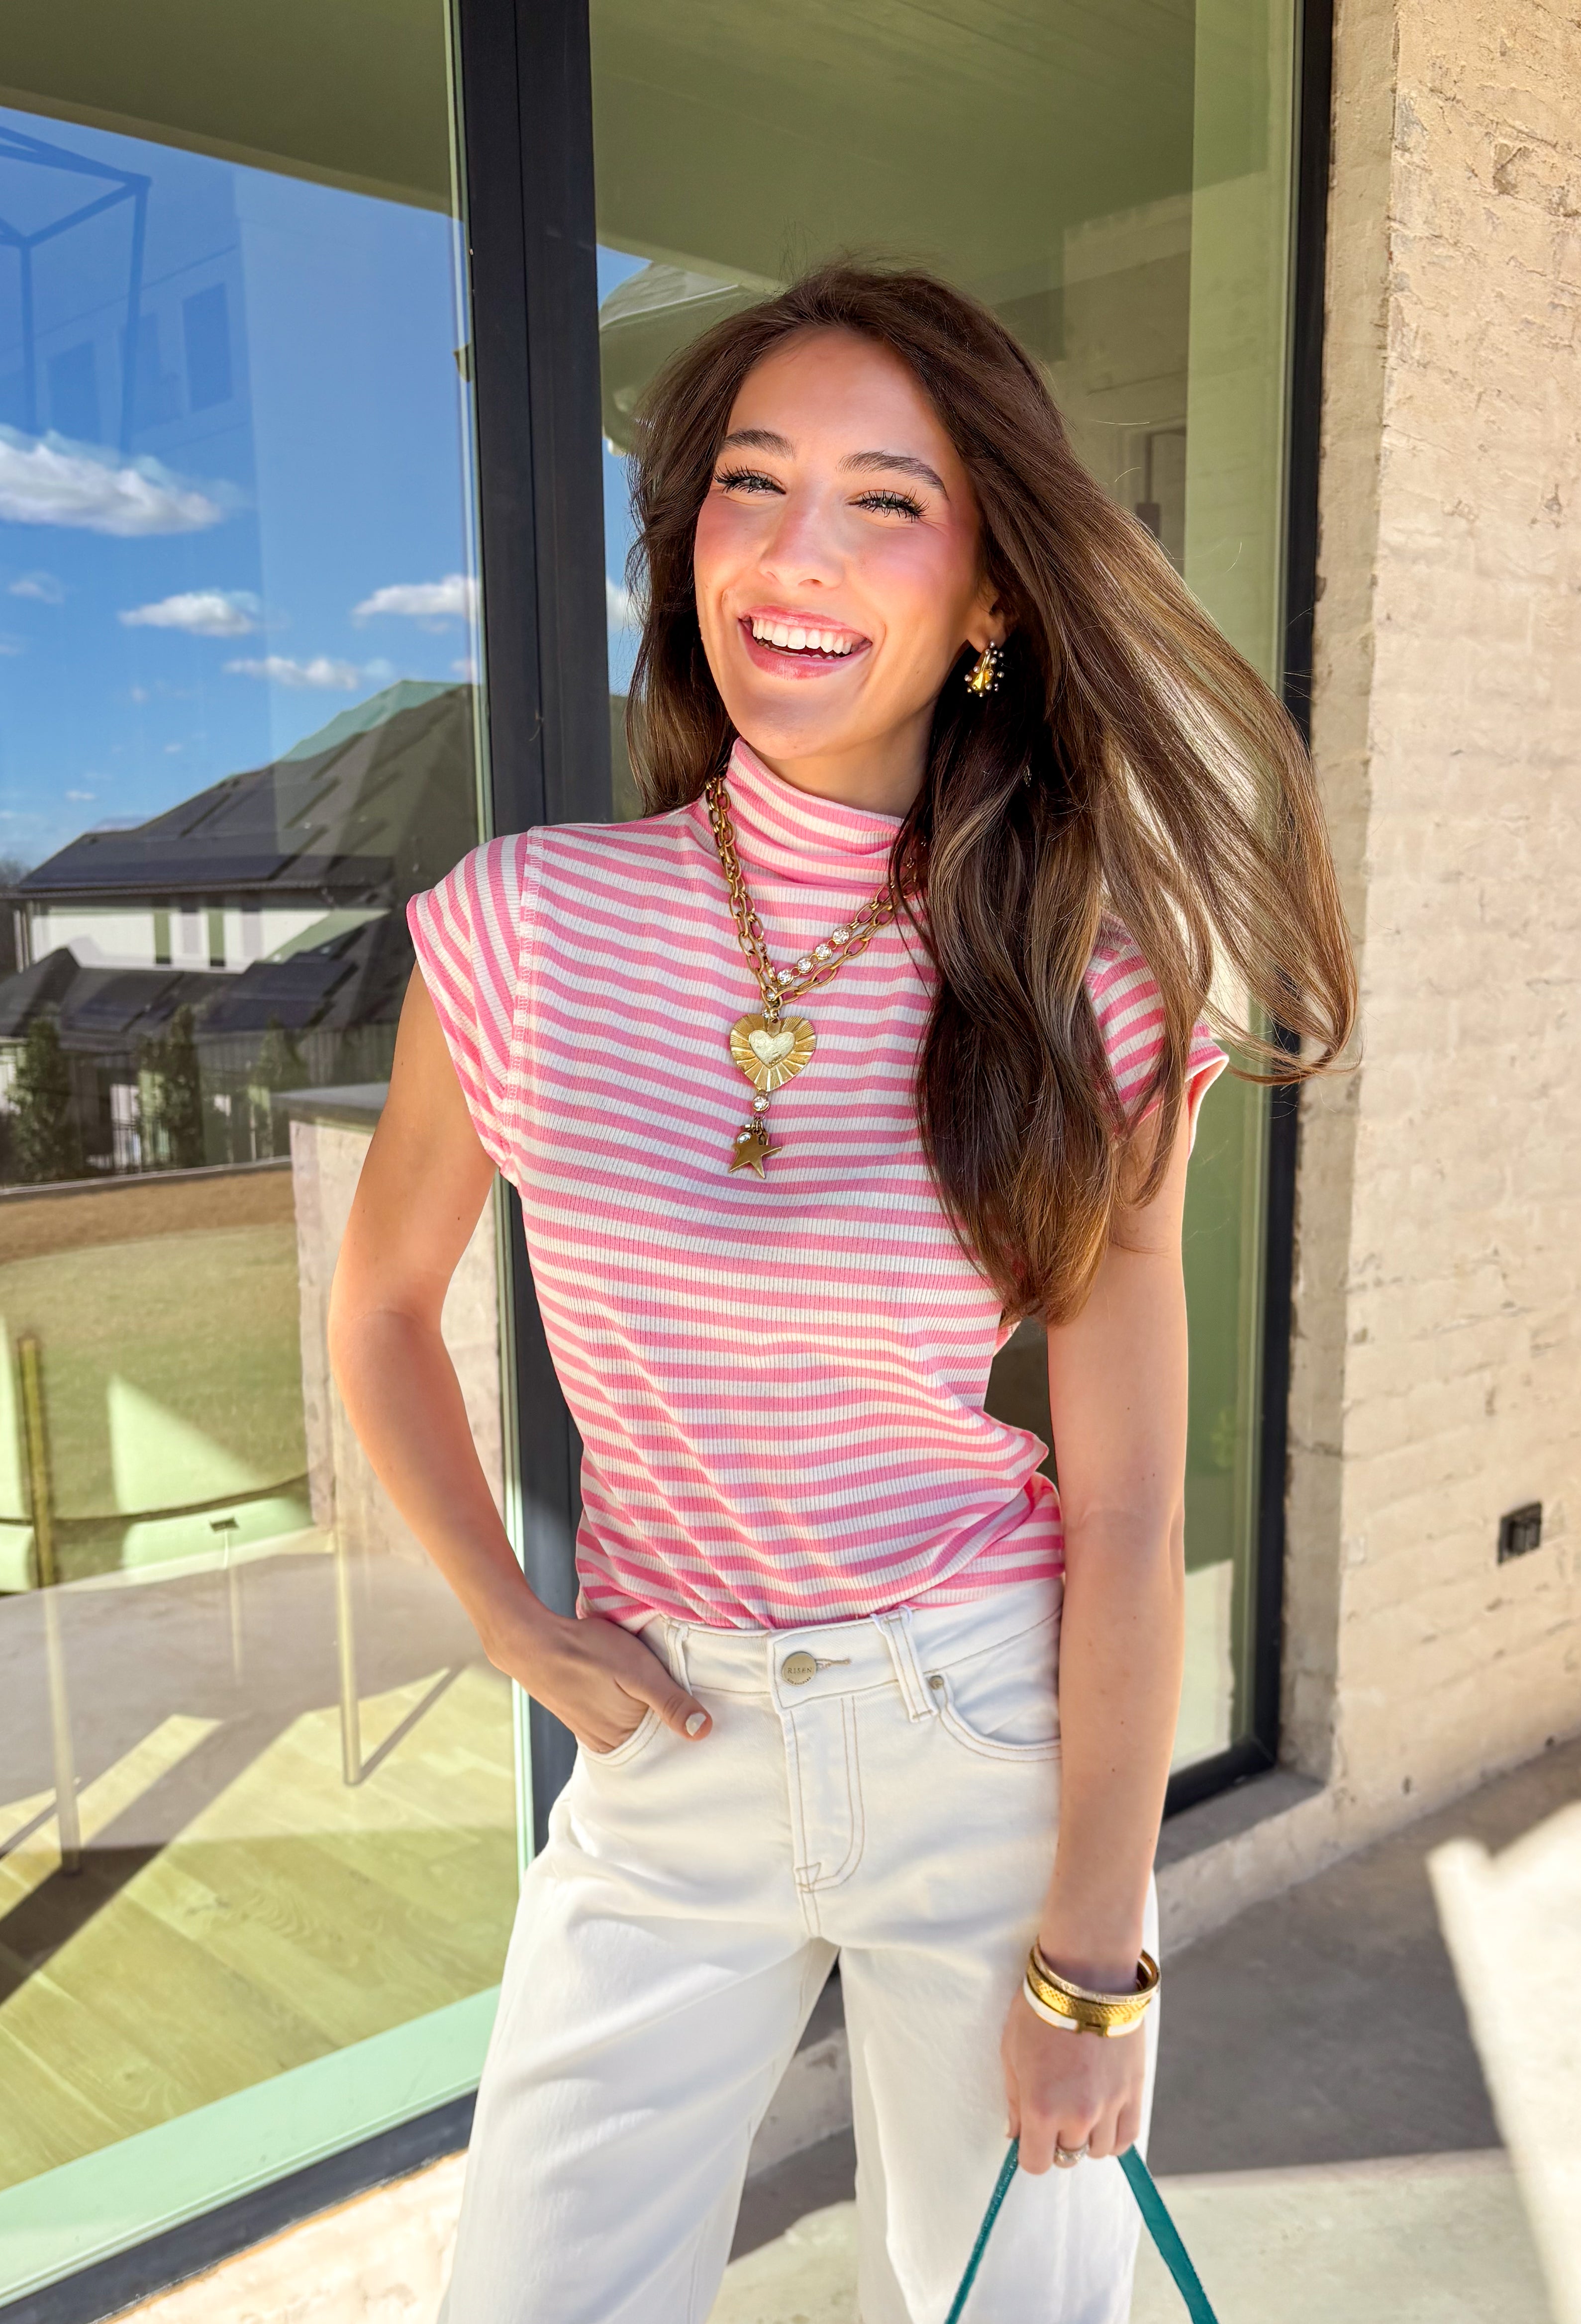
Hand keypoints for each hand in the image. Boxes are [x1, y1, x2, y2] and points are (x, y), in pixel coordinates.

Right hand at [487, 1602, 711, 1753]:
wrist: (532, 1642)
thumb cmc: (587, 1652)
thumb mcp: (639, 1671)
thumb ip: (670, 1701)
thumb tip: (703, 1732)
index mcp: (624, 1741)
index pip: (669, 1746)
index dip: (687, 1728)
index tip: (707, 1712)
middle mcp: (608, 1744)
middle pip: (652, 1738)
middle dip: (669, 1722)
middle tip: (687, 1696)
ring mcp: (593, 1731)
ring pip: (635, 1727)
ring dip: (648, 1713)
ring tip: (662, 1691)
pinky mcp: (583, 1716)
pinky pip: (616, 1718)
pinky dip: (629, 1708)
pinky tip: (632, 1690)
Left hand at [1001, 1989, 1145, 2171]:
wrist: (1086, 1975)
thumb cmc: (1039, 2009)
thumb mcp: (1011, 2052)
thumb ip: (1014, 2099)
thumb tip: (1015, 2135)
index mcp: (1041, 2107)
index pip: (1036, 2163)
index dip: (1030, 2152)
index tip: (1030, 2135)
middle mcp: (1077, 2115)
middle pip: (1067, 2157)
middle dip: (1056, 2139)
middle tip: (1054, 2109)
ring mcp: (1109, 2106)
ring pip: (1098, 2151)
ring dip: (1086, 2137)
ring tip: (1080, 2105)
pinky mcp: (1134, 2092)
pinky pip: (1127, 2137)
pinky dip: (1114, 2135)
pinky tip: (1105, 2118)